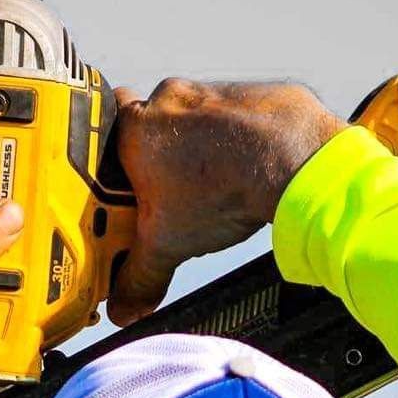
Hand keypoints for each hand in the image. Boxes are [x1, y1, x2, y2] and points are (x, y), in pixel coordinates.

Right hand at [108, 79, 343, 323]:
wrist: (291, 160)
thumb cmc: (221, 189)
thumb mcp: (167, 246)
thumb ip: (139, 277)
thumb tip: (124, 306)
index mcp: (137, 127)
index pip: (105, 125)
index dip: (111, 154)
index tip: (120, 178)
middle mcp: (170, 98)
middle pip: (154, 126)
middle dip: (160, 157)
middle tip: (169, 195)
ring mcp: (214, 91)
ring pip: (197, 120)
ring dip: (203, 148)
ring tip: (214, 190)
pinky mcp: (254, 94)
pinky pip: (238, 117)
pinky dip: (240, 140)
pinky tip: (247, 173)